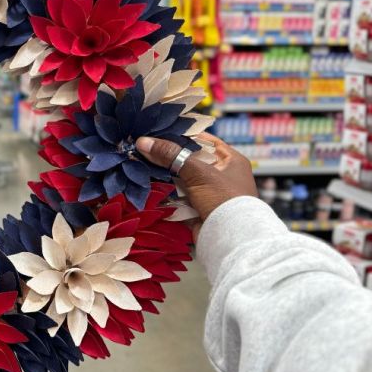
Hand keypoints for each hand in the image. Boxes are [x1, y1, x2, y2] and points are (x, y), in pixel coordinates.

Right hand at [135, 134, 257, 235]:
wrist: (230, 239)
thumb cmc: (225, 199)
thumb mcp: (199, 172)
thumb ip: (171, 156)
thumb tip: (143, 142)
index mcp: (230, 160)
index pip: (203, 141)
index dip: (181, 136)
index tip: (159, 132)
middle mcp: (220, 175)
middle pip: (189, 161)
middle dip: (168, 158)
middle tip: (144, 149)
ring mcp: (208, 194)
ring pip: (180, 180)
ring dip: (164, 176)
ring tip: (141, 165)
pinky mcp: (197, 209)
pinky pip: (177, 197)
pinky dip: (166, 194)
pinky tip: (148, 185)